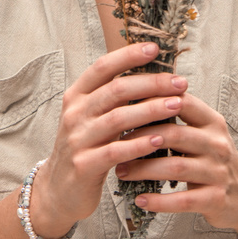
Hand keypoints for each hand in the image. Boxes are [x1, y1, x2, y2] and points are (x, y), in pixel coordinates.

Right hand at [30, 42, 188, 238]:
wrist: (58, 190)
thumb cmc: (85, 146)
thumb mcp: (90, 116)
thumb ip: (112, 98)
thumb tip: (152, 75)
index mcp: (77, 95)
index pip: (103, 67)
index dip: (128, 55)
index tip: (155, 49)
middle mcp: (75, 113)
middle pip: (116, 90)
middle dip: (151, 83)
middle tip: (180, 82)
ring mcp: (77, 139)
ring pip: (118, 118)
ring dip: (151, 110)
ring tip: (177, 105)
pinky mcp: (84, 165)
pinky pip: (116, 151)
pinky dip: (139, 144)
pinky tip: (160, 139)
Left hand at [114, 92, 237, 231]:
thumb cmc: (214, 158)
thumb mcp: (205, 132)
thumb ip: (180, 117)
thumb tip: (138, 97)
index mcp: (212, 122)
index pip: (182, 102)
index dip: (153, 102)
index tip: (124, 107)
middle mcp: (217, 143)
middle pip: (174, 134)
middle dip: (141, 139)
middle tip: (115, 144)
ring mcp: (218, 172)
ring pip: (175, 167)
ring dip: (143, 170)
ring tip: (121, 171)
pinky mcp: (216, 199)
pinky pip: (182, 200)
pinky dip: (159, 200)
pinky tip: (141, 199)